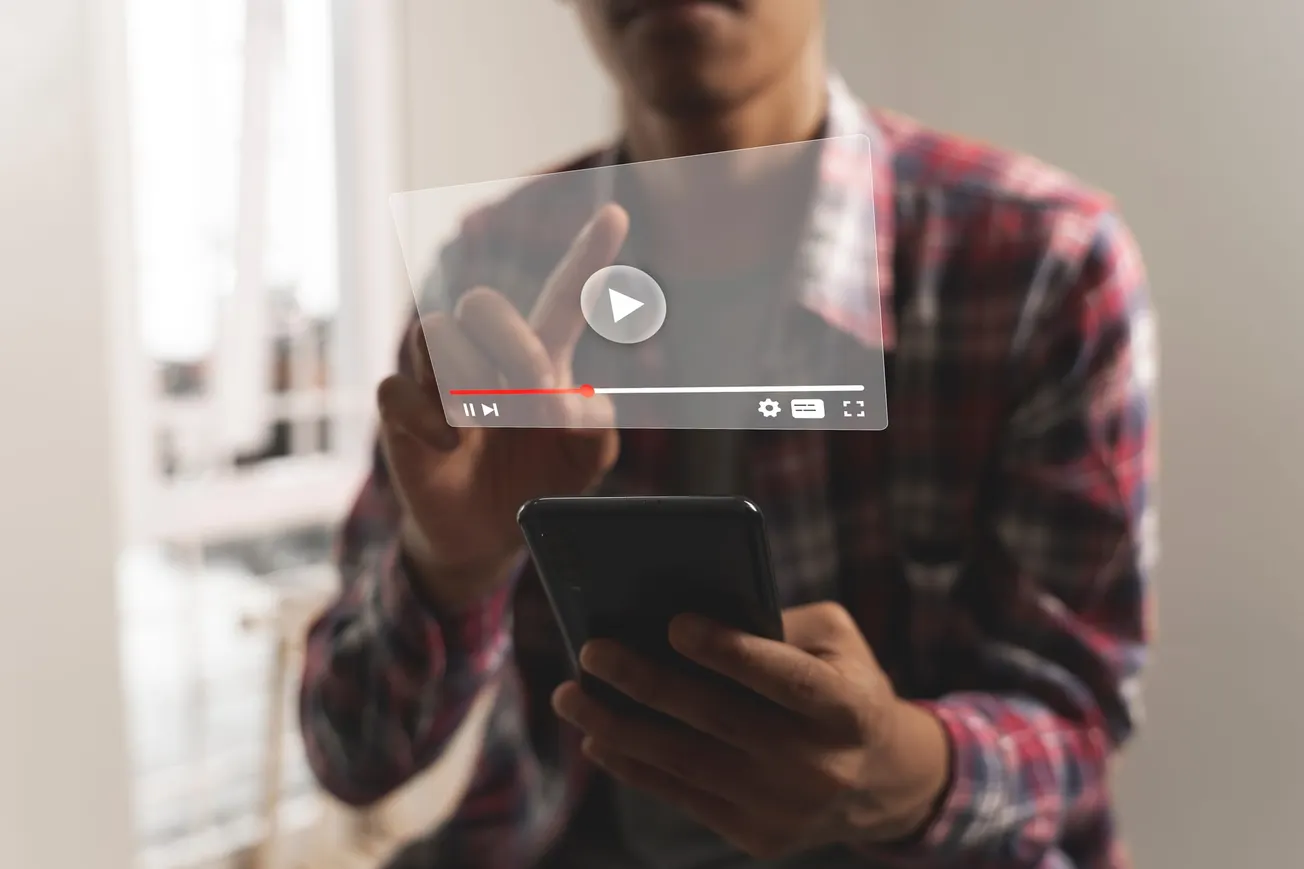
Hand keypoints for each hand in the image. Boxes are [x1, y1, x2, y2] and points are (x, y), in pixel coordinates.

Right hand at [377, 205, 629, 607]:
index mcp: (539, 359)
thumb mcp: (585, 460)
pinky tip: (451, 445)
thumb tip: (573, 400)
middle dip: (511, 342)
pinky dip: (427, 417)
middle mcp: (485, 356)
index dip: (586, 258)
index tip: (616, 217)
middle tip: (534, 391)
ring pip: (435, 333)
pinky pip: (396, 388)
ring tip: (485, 424)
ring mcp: (437, 381)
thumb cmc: (539, 481)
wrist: (489, 535)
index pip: (561, 298)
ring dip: (468, 381)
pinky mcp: (401, 414)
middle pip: (481, 302)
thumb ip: (595, 428)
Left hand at [551, 602, 951, 859]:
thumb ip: (774, 621)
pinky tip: (597, 737)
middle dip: (647, 683)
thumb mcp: (834, 640)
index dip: (731, 652)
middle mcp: (820, 764)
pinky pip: (682, 796)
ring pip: (687, 762)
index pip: (785, 678)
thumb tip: (682, 615)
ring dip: (618, 728)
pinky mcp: (758, 836)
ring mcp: (786, 807)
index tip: (674, 623)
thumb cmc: (841, 682)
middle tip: (592, 651)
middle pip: (719, 719)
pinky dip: (635, 765)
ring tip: (571, 697)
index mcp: (849, 707)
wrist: (880, 780)